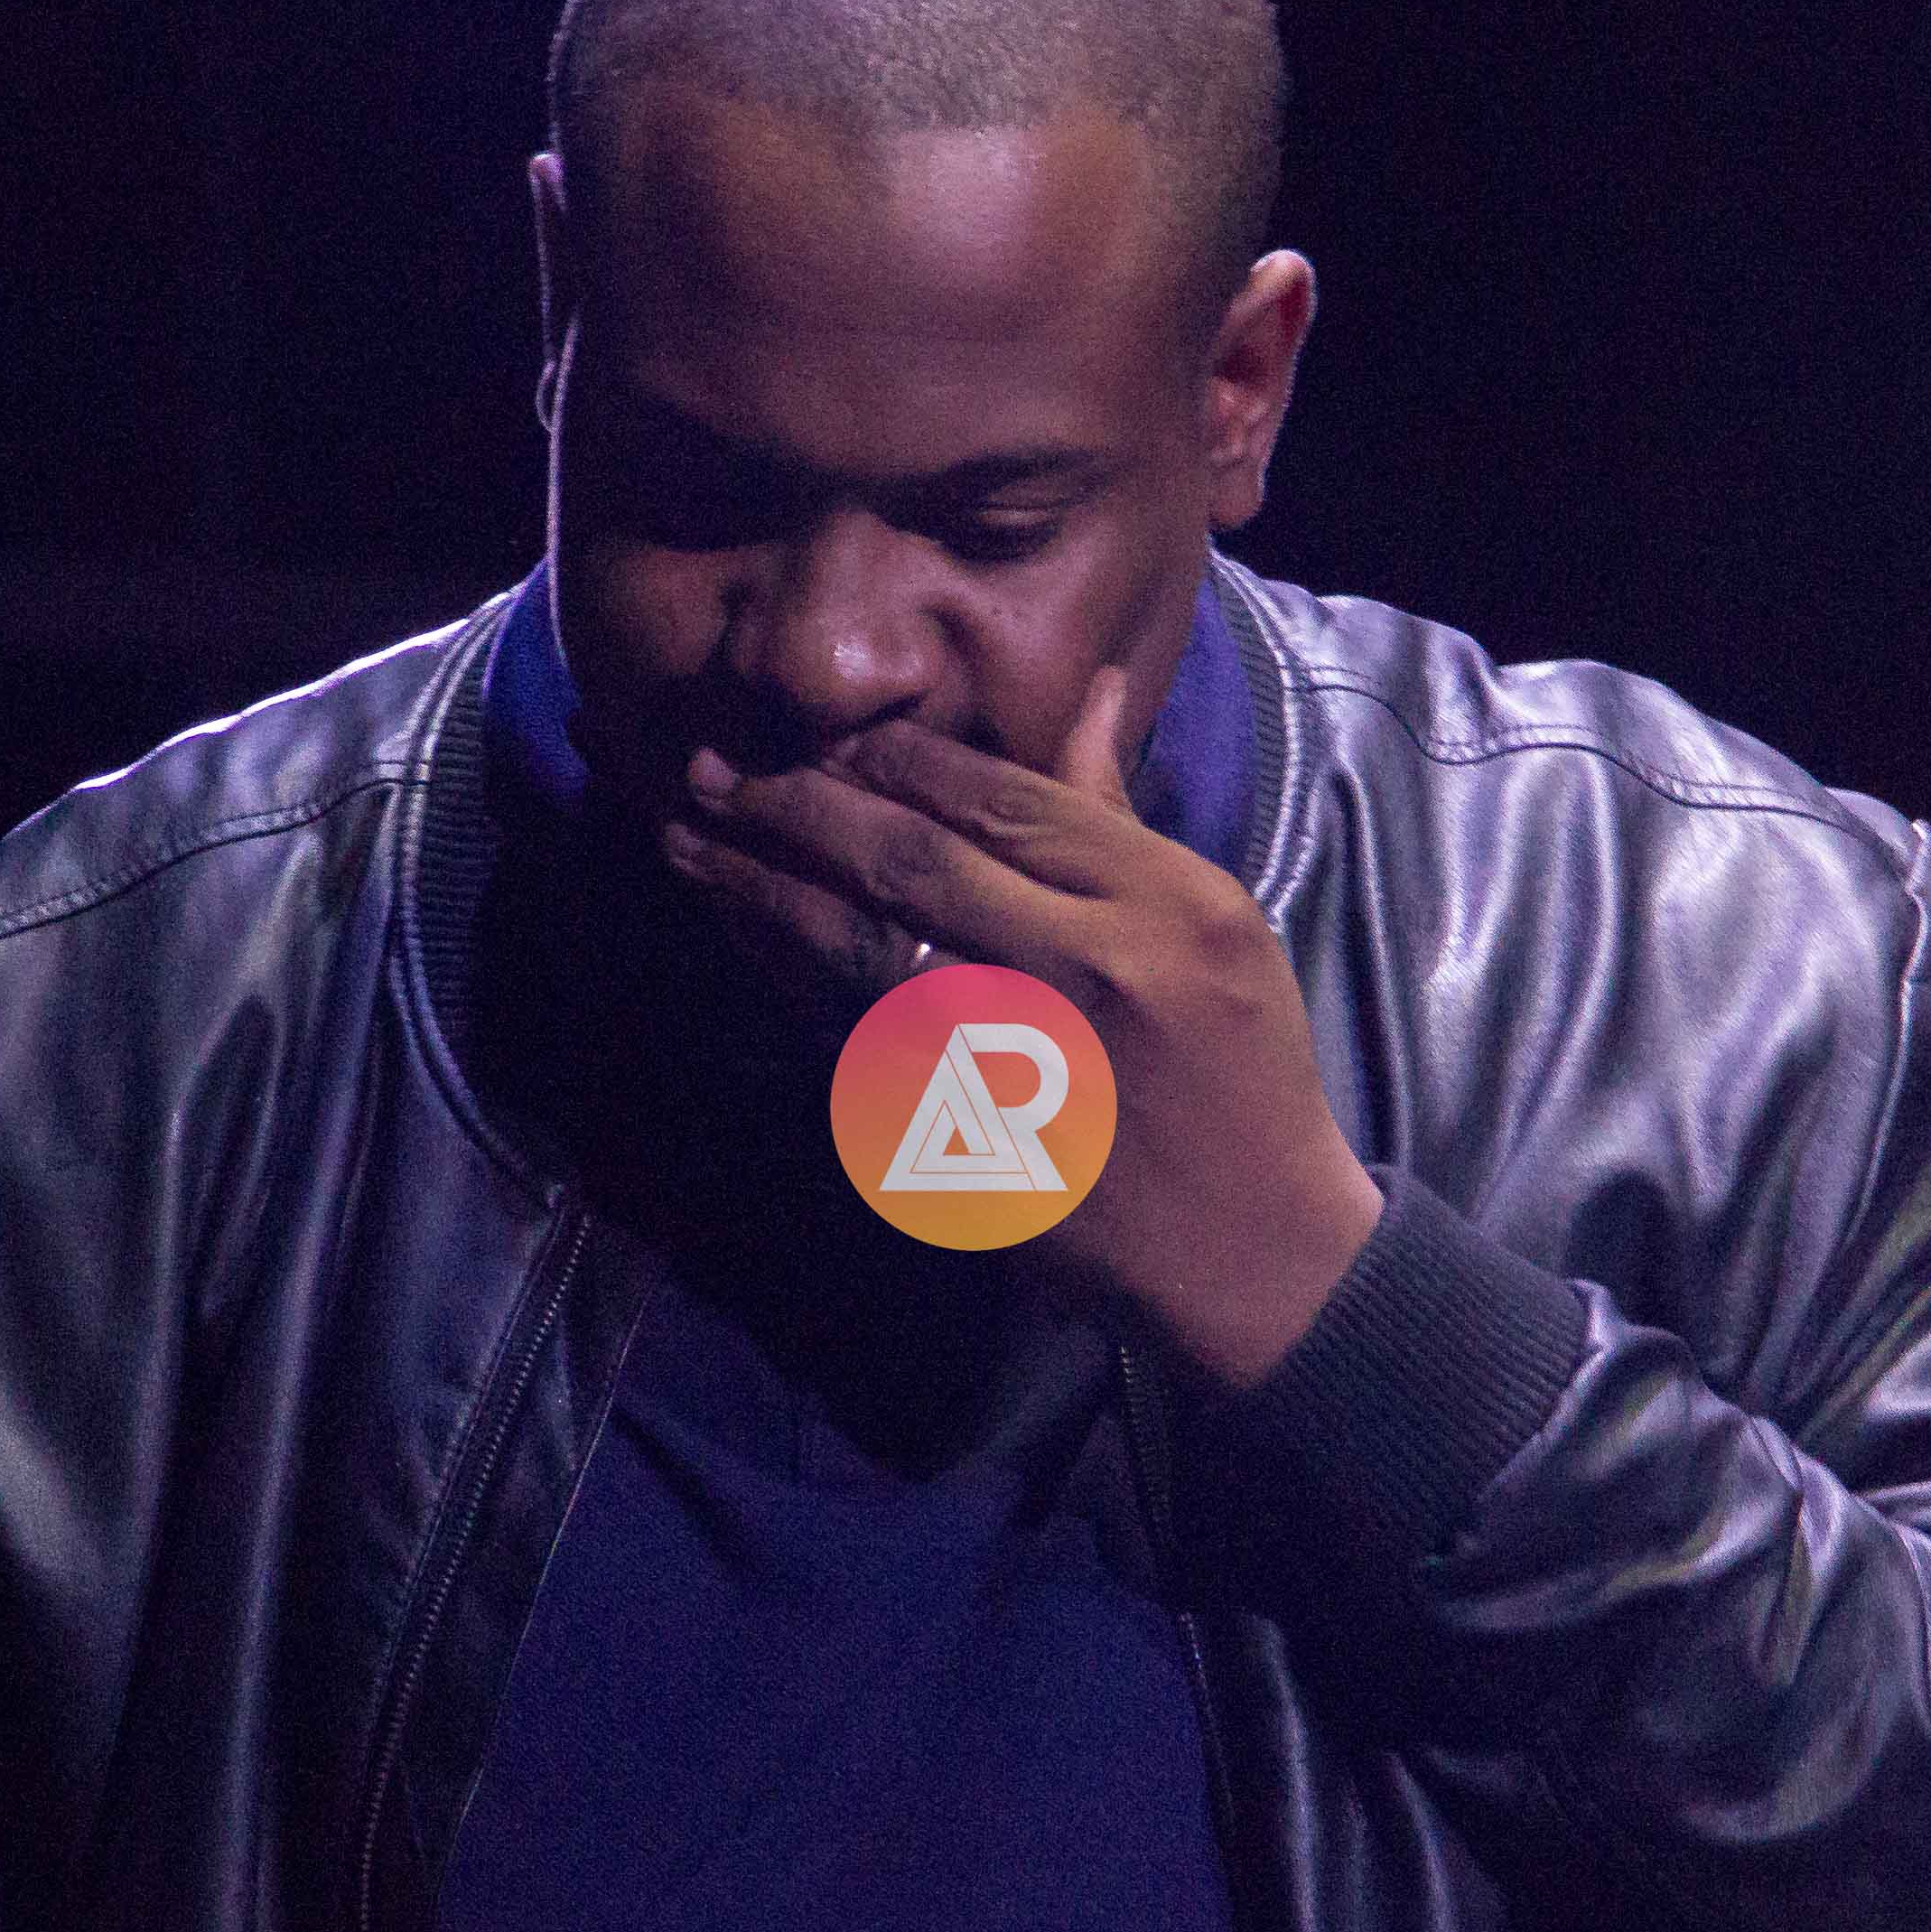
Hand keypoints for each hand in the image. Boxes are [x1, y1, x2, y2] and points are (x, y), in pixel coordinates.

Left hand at [661, 667, 1382, 1387]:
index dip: (898, 760)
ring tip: (685, 839)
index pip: (1004, 802)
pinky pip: (850, 1036)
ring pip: (856, 948)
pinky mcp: (966, 1137)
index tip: (826, 736)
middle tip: (710, 770)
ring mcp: (1011, 1062)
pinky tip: (738, 935)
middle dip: (798, 806)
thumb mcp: (1214, 919)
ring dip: (758, 887)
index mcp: (1158, 903)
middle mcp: (1080, 972)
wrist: (1246, 1240)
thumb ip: (1124, 815)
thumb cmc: (1237, 1063)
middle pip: (912, 862)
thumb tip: (1092, 690)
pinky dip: (785, 978)